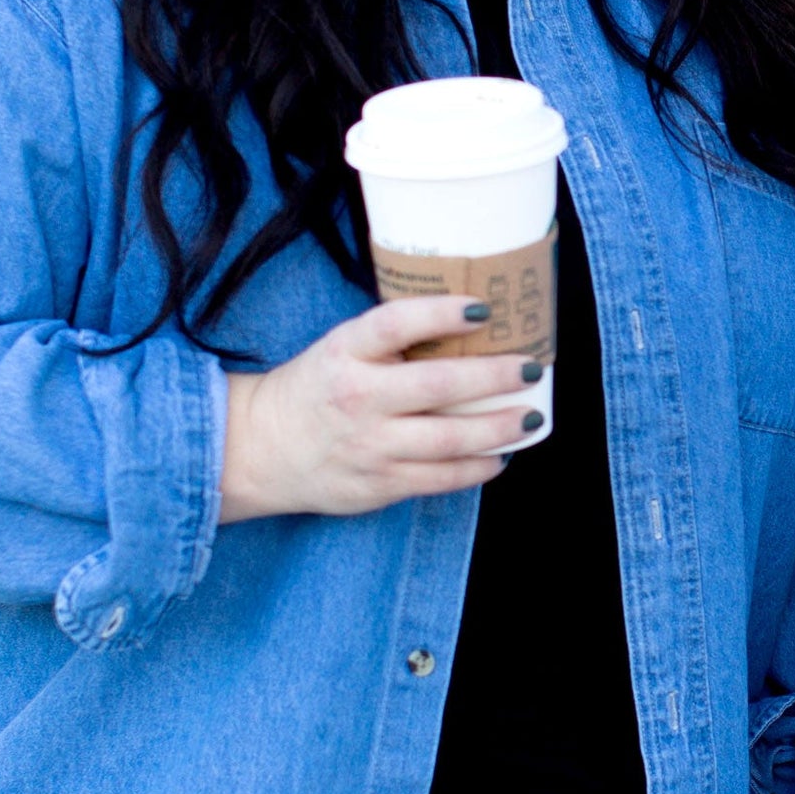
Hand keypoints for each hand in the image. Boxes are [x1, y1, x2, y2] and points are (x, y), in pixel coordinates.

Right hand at [219, 296, 544, 520]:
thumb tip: (473, 322)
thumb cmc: (319, 387)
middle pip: (439, 386)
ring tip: (532, 418)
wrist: (262, 448)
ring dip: (500, 428)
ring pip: (449, 439)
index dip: (442, 313)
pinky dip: (478, 467)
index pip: (396, 324)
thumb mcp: (342, 348)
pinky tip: (502, 455)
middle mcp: (357, 398)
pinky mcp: (379, 485)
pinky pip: (441, 478)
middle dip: (495, 377)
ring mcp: (369, 446)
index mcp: (345, 352)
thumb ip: (393, 340)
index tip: (484, 308)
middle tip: (532, 367)